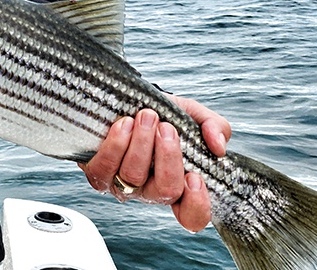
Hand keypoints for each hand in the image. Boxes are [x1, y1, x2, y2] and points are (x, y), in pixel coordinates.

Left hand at [78, 96, 230, 232]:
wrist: (125, 101)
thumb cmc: (163, 114)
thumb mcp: (193, 116)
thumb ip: (214, 127)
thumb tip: (218, 146)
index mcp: (178, 184)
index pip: (192, 216)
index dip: (197, 204)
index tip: (195, 176)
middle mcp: (150, 191)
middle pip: (165, 191)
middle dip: (167, 157)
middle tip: (166, 128)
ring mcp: (122, 185)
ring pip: (134, 176)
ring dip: (141, 144)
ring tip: (145, 117)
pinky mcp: (97, 173)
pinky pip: (104, 168)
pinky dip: (115, 145)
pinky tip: (123, 124)